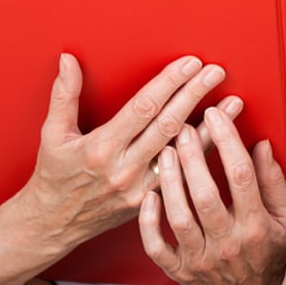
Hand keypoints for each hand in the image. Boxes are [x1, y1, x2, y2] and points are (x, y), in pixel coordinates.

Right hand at [16, 54, 228, 249]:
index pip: (144, 108)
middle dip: (195, 94)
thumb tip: (68, 59)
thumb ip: (64, 94)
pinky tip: (219, 137)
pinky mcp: (149, 201)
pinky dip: (201, 154)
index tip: (189, 63)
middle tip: (216, 71)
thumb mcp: (53, 134)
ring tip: (233, 103)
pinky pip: (181, 174)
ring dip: (211, 126)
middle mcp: (124, 169)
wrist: (53, 224)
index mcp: (102, 147)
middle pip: (168, 124)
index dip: (169, 83)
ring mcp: (139, 188)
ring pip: (182, 152)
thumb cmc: (54, 176)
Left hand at [141, 107, 285, 284]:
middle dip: (193, 158)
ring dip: (170, 183)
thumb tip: (262, 145)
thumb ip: (274, 181)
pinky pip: (158, 248)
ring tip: (165, 153)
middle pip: (206, 196)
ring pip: (180, 218)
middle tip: (183, 128)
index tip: (217, 116)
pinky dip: (148, 223)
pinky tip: (149, 197)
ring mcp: (202, 258)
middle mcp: (228, 243)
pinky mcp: (181, 271)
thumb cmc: (269, 254)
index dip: (227, 141)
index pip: (241, 176)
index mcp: (256, 225)